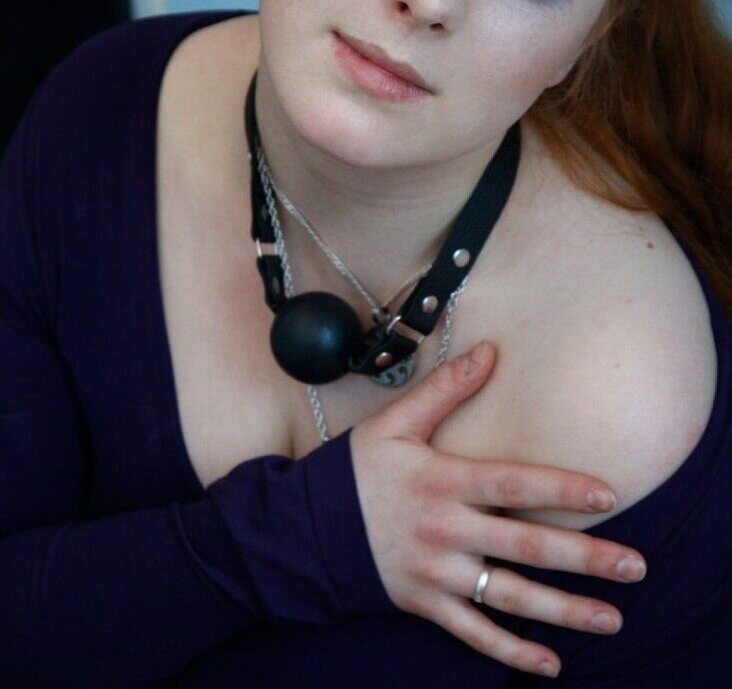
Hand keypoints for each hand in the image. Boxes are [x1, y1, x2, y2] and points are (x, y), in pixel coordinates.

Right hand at [350, 341, 646, 679]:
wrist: (304, 528)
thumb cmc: (357, 470)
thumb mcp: (395, 422)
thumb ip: (444, 389)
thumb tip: (490, 352)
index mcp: (443, 481)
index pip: (513, 484)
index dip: (561, 489)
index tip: (608, 494)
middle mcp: (446, 531)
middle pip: (526, 547)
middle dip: (585, 559)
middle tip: (635, 567)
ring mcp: (437, 574)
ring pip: (510, 598)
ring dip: (565, 611)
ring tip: (612, 619)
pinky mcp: (425, 603)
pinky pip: (474, 635)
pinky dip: (512, 653)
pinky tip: (550, 664)